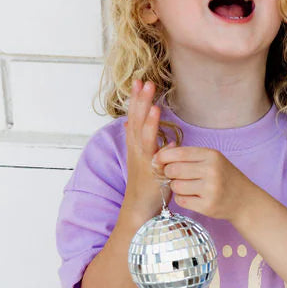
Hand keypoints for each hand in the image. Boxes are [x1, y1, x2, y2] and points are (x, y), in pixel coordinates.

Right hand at [123, 79, 167, 216]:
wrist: (140, 208)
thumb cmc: (147, 187)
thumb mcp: (144, 161)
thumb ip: (140, 142)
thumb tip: (131, 124)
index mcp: (135, 146)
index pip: (134, 118)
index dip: (136, 100)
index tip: (139, 82)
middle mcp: (135, 147)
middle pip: (135, 117)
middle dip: (138, 97)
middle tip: (142, 79)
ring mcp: (140, 154)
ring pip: (139, 125)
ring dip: (144, 105)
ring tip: (148, 88)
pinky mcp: (147, 162)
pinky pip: (148, 140)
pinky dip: (151, 124)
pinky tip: (155, 111)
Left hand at [153, 145, 253, 221]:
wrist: (244, 200)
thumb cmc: (224, 177)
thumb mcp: (212, 160)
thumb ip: (188, 156)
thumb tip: (158, 157)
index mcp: (212, 156)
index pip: (178, 153)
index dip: (163, 157)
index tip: (157, 161)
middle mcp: (212, 171)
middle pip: (173, 169)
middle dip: (169, 173)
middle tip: (175, 176)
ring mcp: (210, 190)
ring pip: (176, 186)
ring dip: (176, 187)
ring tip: (187, 187)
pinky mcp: (207, 206)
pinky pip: (181, 201)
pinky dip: (182, 199)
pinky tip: (191, 197)